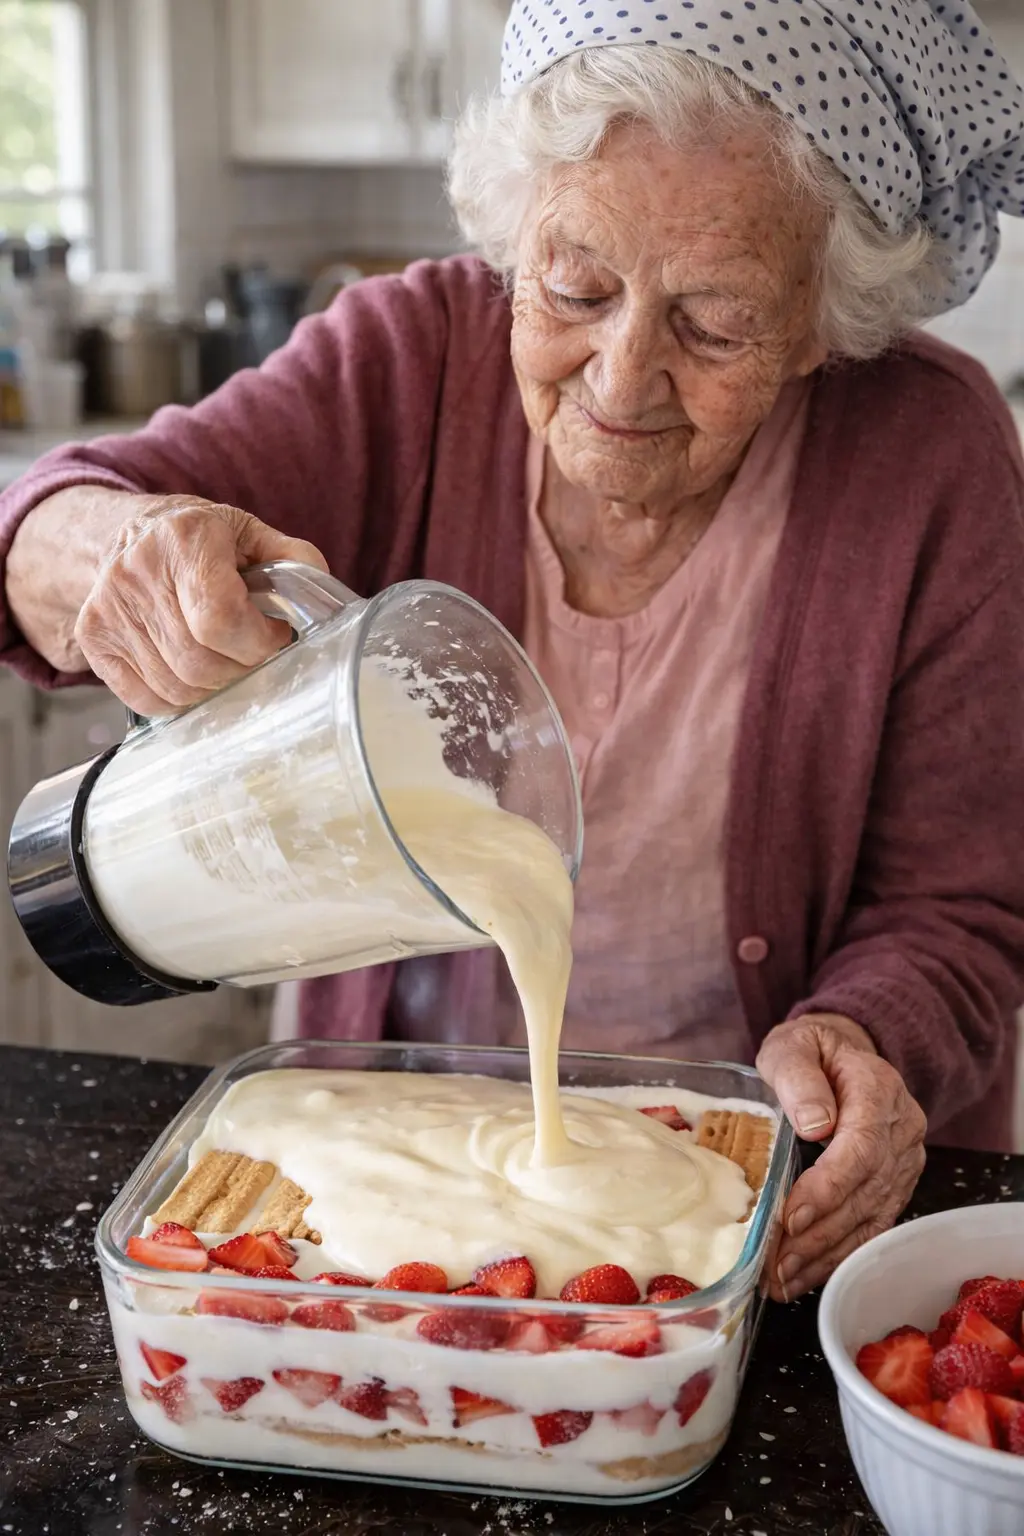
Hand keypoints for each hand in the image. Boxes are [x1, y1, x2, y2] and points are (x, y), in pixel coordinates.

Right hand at [73, 495, 329, 715]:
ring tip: (226, 661)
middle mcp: (139, 571)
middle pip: (199, 661)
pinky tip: (195, 674)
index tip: (274, 635)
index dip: (257, 641)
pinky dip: (180, 700)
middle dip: (241, 669)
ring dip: (214, 687)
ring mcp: (110, 607)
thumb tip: (322, 593)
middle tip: (253, 653)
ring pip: (176, 686)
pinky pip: (147, 698)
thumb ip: (292, 558)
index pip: (220, 617)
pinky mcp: (94, 638)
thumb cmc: (199, 538)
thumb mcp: (248, 532)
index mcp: (186, 538)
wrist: (128, 532)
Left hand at [755, 1013, 926, 1301]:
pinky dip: (839, 1255)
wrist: (841, 1055)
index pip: (861, 1149)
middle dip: (819, 1233)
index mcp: (879, 1091)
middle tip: (776, 1263)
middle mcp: (902, 1130)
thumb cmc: (810, 1052)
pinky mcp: (895, 1186)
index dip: (828, 1188)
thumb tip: (814, 1124)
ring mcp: (904, 1162)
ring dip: (826, 1254)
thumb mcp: (793, 1047)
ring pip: (870, 1217)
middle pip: (865, 1192)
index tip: (792, 1217)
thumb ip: (799, 1078)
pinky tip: (804, 1276)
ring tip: (782, 1279)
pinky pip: (872, 1227)